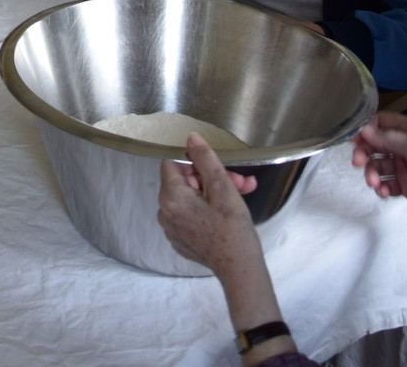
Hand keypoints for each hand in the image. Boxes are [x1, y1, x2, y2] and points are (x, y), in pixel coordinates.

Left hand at [158, 134, 261, 273]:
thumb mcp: (222, 186)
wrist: (240, 268)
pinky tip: (229, 213)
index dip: (197, 163)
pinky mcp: (181, 240)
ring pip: (191, 199)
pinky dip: (208, 210)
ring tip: (242, 195)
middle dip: (213, 179)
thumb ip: (204, 158)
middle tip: (240, 183)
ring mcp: (172, 229)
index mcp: (170, 197)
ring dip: (215, 193)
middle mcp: (164, 213)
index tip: (218, 171)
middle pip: (185, 182)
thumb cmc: (232, 228)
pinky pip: (191, 216)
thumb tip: (191, 138)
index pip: (174, 164)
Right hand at [350, 112, 406, 220]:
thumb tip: (363, 130)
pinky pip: (386, 182)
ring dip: (372, 173)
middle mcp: (406, 145)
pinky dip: (382, 187)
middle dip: (365, 153)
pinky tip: (384, 192)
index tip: (352, 139)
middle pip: (376, 144)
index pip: (382, 122)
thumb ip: (388, 137)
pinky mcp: (405, 185)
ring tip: (374, 184)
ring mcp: (405, 166)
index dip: (366, 129)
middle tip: (358, 163)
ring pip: (378, 165)